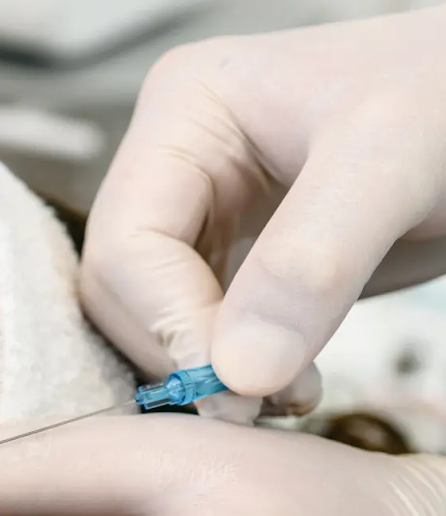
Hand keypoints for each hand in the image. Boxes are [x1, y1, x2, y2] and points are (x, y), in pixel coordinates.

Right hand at [82, 5, 445, 419]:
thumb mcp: (395, 161)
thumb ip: (311, 264)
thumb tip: (234, 377)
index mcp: (184, 109)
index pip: (125, 244)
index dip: (168, 324)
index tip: (238, 390)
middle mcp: (173, 163)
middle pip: (120, 290)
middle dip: (182, 355)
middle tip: (260, 406)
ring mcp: (199, 214)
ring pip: (146, 321)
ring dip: (202, 374)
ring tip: (287, 395)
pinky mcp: (232, 261)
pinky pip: (194, 332)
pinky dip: (228, 373)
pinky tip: (286, 386)